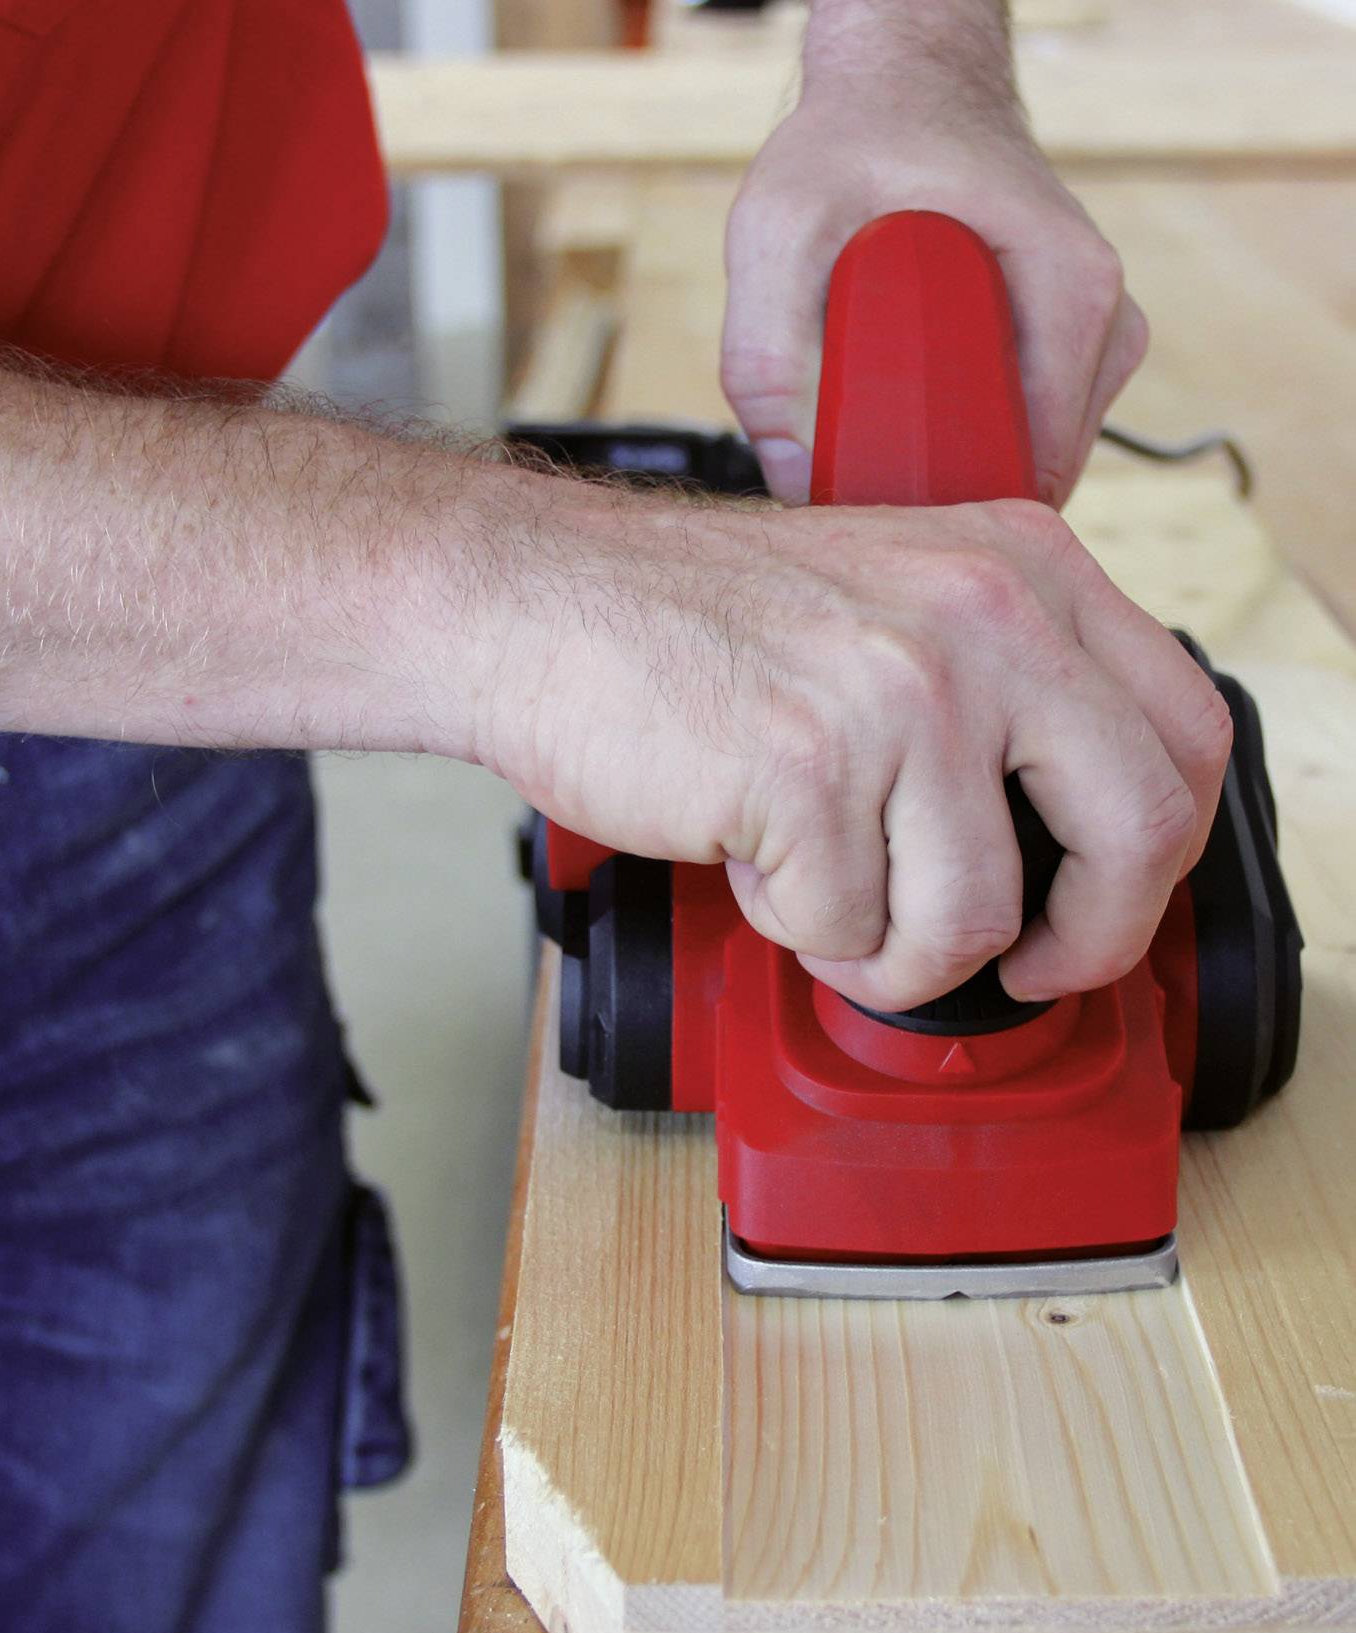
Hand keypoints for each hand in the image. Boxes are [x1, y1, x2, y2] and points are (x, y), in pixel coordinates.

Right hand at [480, 477, 1229, 1011]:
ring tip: (824, 886)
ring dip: (892, 947)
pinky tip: (756, 853)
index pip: (1187, 735)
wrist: (541, 604)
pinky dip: (796, 925)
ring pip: (973, 917)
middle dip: (1079, 943)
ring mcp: (900, 694)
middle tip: (1018, 967)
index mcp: (1024, 569)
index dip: (1159, 858)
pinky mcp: (808, 772)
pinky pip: (847, 933)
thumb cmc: (702, 624)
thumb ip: (1008, 689)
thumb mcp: (900, 600)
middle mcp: (982, 618)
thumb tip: (1083, 846)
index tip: (1099, 903)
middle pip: (1136, 834)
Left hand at [721, 11, 1147, 508]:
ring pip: (1030, 467)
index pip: (1036, 460)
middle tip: (861, 495)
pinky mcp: (1070, 356)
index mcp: (1070, 290)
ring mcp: (1095, 343)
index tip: (881, 526)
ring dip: (954, 477)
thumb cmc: (855, 140)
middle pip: (1035, 474)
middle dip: (948, 501)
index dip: (954, 510)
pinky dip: (965, 449)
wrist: (904, 84)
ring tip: (874, 451)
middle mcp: (1105, 322)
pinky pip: (1025, 440)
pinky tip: (905, 434)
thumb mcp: (780, 226)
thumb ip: (763, 354)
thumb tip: (792, 480)